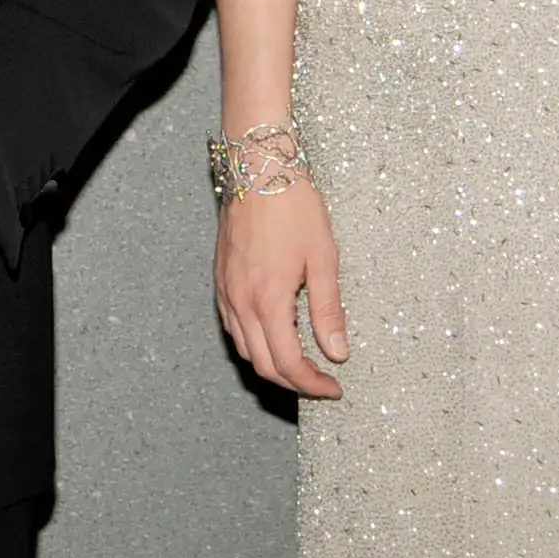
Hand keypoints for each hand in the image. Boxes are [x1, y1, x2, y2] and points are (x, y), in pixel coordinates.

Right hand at [215, 182, 347, 398]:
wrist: (257, 170)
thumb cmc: (293, 208)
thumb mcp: (323, 259)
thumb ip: (328, 310)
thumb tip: (337, 352)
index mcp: (268, 300)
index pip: (288, 363)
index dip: (312, 384)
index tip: (334, 387)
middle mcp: (240, 302)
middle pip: (263, 365)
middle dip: (294, 382)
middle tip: (322, 382)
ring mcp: (226, 292)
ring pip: (245, 349)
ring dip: (273, 365)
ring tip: (302, 362)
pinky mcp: (221, 281)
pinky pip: (234, 328)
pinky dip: (255, 344)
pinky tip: (275, 335)